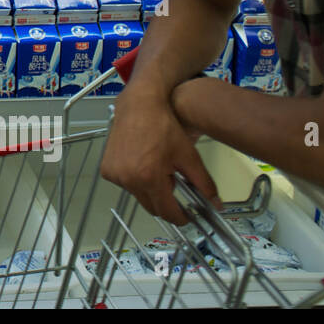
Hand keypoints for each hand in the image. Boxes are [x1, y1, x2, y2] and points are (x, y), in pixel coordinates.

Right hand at [100, 83, 219, 225]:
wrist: (139, 106)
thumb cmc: (163, 126)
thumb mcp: (188, 155)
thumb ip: (203, 183)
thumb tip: (216, 204)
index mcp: (149, 178)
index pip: (166, 212)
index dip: (179, 217)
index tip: (187, 216)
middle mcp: (128, 179)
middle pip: (151, 206)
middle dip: (165, 202)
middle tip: (174, 185)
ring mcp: (115, 175)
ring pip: (138, 195)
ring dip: (149, 190)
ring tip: (157, 168)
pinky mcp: (106, 169)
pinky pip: (125, 184)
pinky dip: (135, 180)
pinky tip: (141, 163)